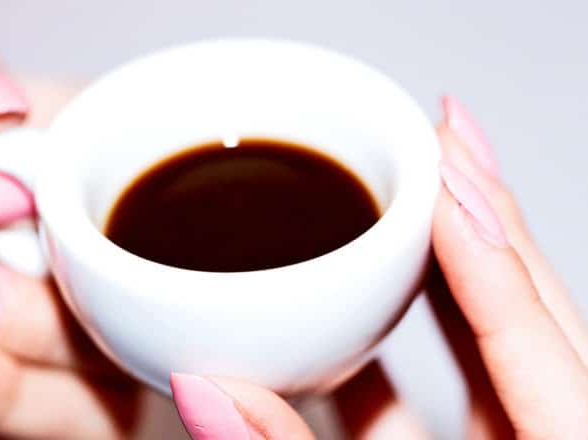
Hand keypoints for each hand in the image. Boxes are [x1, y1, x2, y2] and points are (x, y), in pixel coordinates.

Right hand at [164, 97, 587, 438]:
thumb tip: (205, 389)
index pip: (529, 337)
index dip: (484, 252)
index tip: (438, 178)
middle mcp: (546, 430)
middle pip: (530, 304)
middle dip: (482, 216)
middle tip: (438, 141)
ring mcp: (520, 432)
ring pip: (501, 321)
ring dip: (457, 250)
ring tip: (415, 185)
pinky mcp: (485, 438)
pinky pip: (467, 360)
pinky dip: (424, 311)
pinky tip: (377, 276)